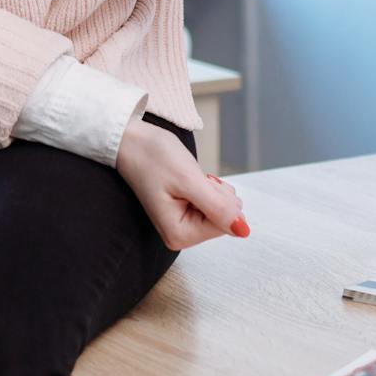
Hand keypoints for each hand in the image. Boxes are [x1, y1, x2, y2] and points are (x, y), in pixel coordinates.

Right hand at [113, 120, 250, 250]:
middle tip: (194, 179)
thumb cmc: (153, 157)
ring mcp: (182, 223)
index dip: (220, 199)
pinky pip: (211, 203)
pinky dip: (208, 187)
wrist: (133, 141)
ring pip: (220, 209)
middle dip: (217, 194)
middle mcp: (179, 234)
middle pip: (222, 218)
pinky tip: (191, 179)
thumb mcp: (190, 180)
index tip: (202, 183)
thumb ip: (217, 208)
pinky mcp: (185, 211)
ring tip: (190, 178)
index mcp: (178, 234)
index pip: (223, 225)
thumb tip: (242, 230)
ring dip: (213, 189)